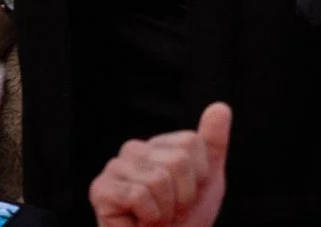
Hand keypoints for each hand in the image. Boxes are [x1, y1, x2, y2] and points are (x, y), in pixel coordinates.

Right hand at [90, 102, 231, 226]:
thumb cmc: (182, 221)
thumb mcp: (208, 181)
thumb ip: (213, 144)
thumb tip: (220, 106)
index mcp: (159, 144)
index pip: (190, 142)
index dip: (199, 176)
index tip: (187, 195)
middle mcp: (134, 149)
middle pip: (177, 160)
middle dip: (183, 196)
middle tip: (170, 211)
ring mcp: (115, 168)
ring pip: (159, 178)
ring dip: (166, 209)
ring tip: (155, 218)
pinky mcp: (100, 189)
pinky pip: (138, 195)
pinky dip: (149, 217)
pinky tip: (139, 224)